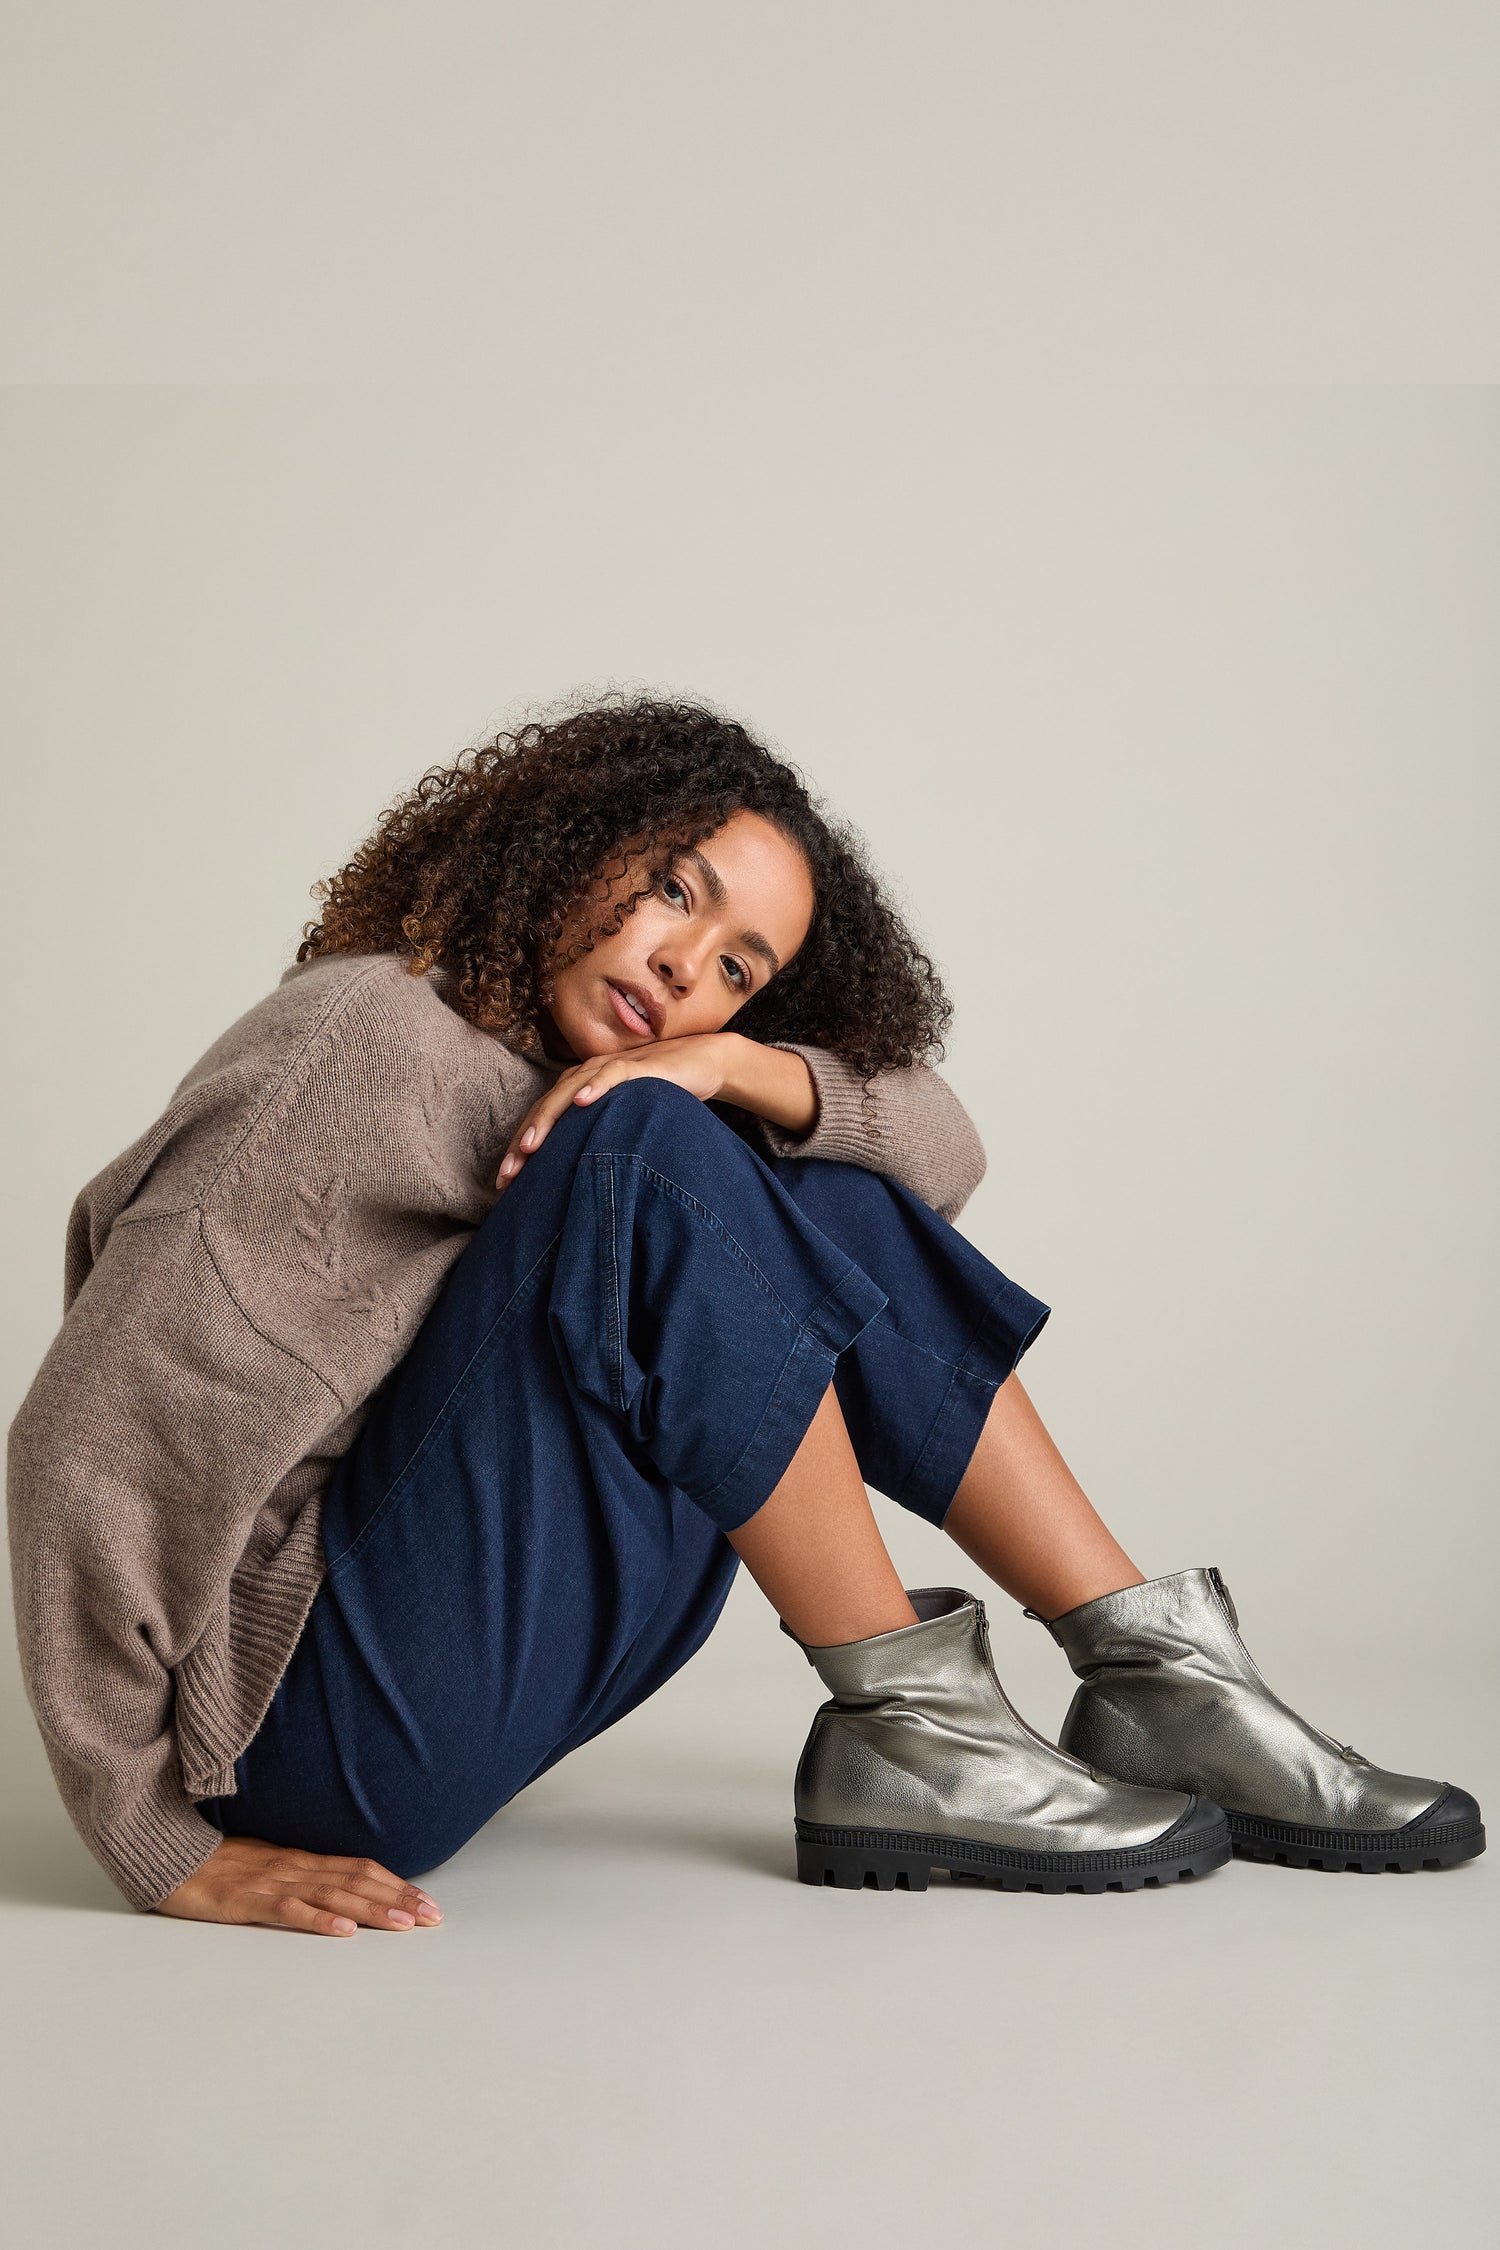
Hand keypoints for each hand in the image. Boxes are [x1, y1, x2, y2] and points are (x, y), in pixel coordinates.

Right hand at [156, 1834, 443, 1936]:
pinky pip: (289, 1910)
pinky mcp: (247, 1900)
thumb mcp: (265, 1867)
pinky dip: (319, 1920)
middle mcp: (295, 1867)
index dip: (396, 1884)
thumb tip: (338, 1892)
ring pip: (333, 1895)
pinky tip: (344, 1932)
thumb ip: (299, 1877)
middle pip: (357, 1881)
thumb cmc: (215, 1865)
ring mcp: (272, 1881)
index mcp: (300, 1860)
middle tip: (434, 1917)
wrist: (169, 1856)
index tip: (427, 1901)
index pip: (360, 1869)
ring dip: (372, 1910)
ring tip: (405, 1924)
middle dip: (399, 1899)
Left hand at [494, 1032, 739, 1191]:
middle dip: (524, 1140)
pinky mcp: (638, 1067)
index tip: (505, 1182)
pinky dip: (596, 1087)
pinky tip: (582, 1102)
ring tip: (530, 1145)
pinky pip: (612, 1075)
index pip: (542, 1119)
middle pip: (546, 1108)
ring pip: (570, 1091)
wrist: (702, 1063)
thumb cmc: (660, 1095)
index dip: (520, 1148)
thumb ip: (598, 1135)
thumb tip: (576, 1177)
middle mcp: (587, 1075)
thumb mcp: (622, 1119)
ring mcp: (610, 1068)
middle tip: (507, 1173)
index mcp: (579, 1088)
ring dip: (548, 1117)